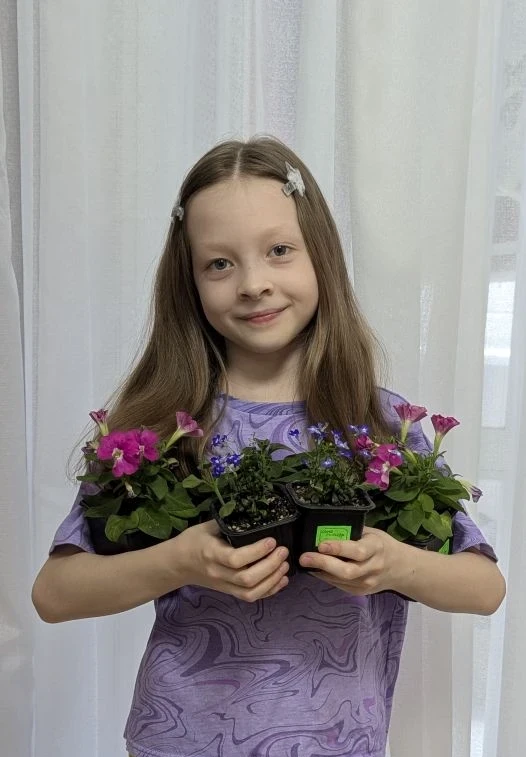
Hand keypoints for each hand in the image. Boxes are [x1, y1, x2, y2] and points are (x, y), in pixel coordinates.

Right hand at [159, 520, 289, 601]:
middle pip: (247, 579)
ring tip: (285, 565)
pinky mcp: (228, 592)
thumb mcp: (207, 526)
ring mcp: (223, 586)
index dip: (257, 551)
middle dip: (270, 566)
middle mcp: (218, 573)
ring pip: (251, 593)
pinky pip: (250, 598)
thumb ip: (229, 521)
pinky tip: (281, 579)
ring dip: (272, 580)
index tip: (272, 541)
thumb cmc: (193, 540)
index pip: (236, 559)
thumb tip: (254, 512)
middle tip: (283, 551)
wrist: (178, 564)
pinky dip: (269, 591)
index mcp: (211, 554)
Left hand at [298, 526, 402, 594]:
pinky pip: (340, 586)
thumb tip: (324, 528)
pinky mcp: (361, 592)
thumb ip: (351, 532)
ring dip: (320, 572)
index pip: (357, 550)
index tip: (320, 545)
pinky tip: (316, 570)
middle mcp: (373, 567)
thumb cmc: (381, 544)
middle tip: (304, 557)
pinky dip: (326, 578)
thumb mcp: (371, 533)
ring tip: (306, 563)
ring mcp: (367, 583)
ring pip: (341, 581)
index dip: (338, 548)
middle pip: (347, 570)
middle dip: (323, 564)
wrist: (400, 568)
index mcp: (376, 548)